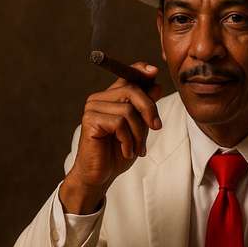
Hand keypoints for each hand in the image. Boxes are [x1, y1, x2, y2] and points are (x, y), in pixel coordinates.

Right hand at [60, 62, 161, 213]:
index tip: (154, 72)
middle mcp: (99, 98)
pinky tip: (126, 152)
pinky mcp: (90, 121)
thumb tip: (156, 85)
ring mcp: (92, 108)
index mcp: (111, 97)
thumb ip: (145, 108)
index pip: (126, 74)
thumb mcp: (138, 129)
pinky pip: (119, 124)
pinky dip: (128, 141)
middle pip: (132, 90)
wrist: (100, 176)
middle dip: (149, 109)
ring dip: (139, 133)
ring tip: (137, 148)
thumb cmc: (118, 153)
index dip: (140, 70)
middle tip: (157, 127)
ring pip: (128, 110)